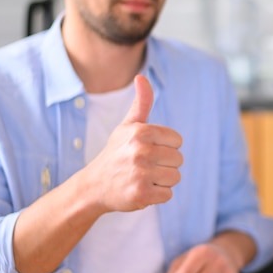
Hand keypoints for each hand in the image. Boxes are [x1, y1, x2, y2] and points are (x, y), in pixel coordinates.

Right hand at [85, 74, 182, 212]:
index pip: (177, 141)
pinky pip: (168, 194)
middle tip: (145, 166)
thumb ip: (141, 103)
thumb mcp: (127, 126)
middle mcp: (141, 151)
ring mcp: (141, 174)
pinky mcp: (142, 195)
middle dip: (165, 165)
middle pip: (179, 160)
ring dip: (162, 180)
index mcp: (141, 132)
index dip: (166, 147)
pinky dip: (157, 195)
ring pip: (175, 177)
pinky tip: (141, 190)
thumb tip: (141, 77)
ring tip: (143, 178)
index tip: (149, 150)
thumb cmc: (116, 153)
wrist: (94, 185)